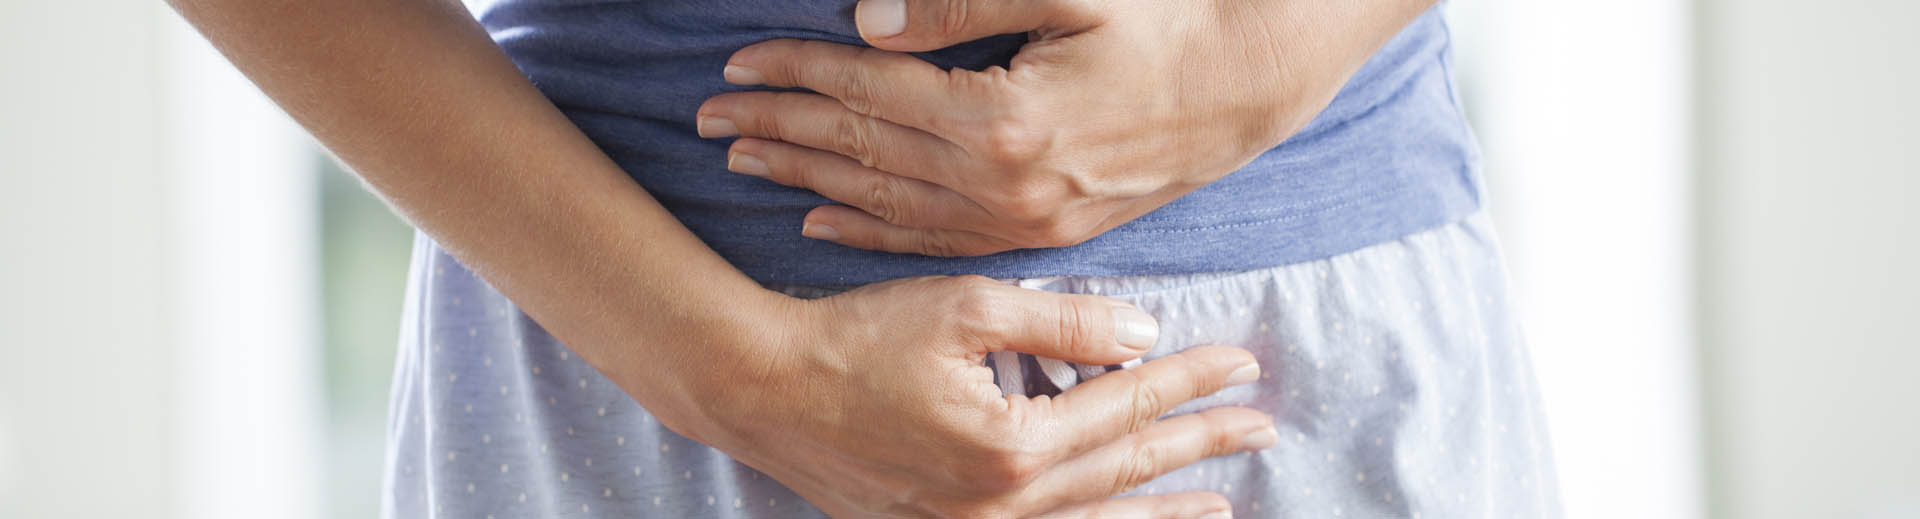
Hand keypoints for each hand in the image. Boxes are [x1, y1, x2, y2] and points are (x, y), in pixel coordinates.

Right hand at [670, 276, 1274, 517]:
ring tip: (1218, 504)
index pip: (1125, 408)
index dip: (1190, 382)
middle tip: (1259, 427)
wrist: (762, 391)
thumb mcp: (964, 308)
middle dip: (1197, 446)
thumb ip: (1062, 324)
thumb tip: (1145, 334)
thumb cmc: (855, 339)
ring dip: (1159, 508)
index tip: (1242, 364)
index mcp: (1011, 447)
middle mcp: (1000, 506)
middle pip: (1123, 472)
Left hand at [697, 0, 1432, 254]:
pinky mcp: (1042, 235)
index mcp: (1003, 119)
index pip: (869, 95)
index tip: (735, 65)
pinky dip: (872, 231)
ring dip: (809, 180)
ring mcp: (1023, 220)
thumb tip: (865, 22)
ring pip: (887, 203)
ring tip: (745, 162)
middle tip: (707, 119)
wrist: (1250, 82)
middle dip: (778, 131)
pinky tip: (824, 223)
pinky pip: (935, 241)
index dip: (794, 76)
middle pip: (863, 154)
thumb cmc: (1163, 19)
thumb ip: (960, 4)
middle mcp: (1004, 184)